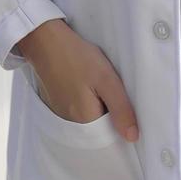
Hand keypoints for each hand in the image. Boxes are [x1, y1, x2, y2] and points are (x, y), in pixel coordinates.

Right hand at [14, 19, 139, 141]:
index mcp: (85, 122)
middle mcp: (71, 124)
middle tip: (113, 89)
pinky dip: (88, 100)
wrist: (47, 42)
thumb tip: (133, 137)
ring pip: (90, 117)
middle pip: (100, 127)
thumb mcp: (106, 80)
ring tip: (101, 86)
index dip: (122, 121)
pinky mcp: (59, 104)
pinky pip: (80, 110)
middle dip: (111, 112)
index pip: (111, 134)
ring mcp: (62, 114)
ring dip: (100, 105)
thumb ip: (121, 109)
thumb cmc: (77, 57)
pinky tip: (89, 85)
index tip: (126, 103)